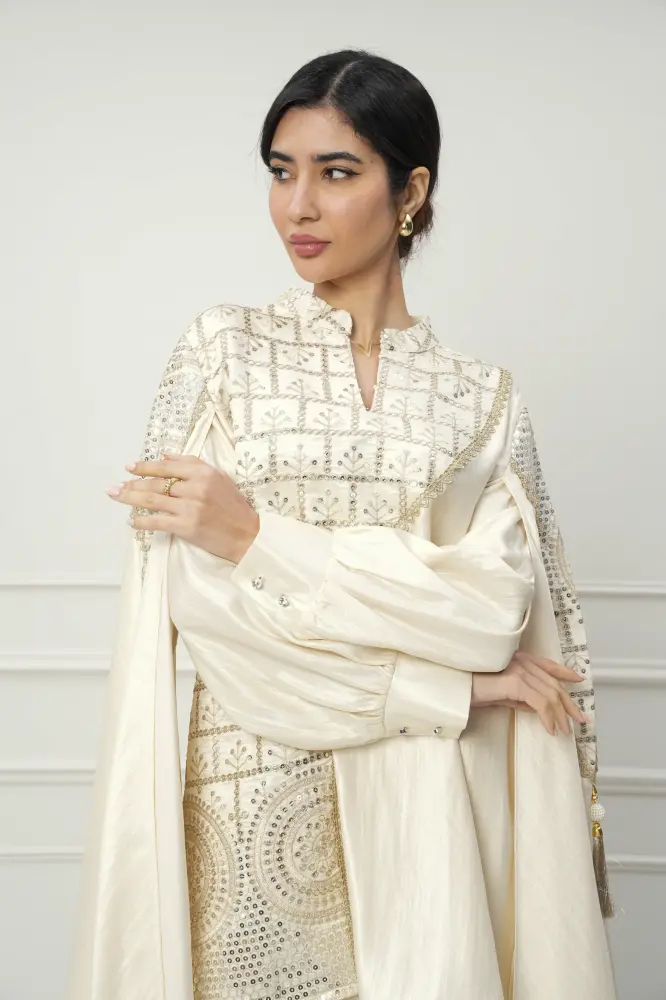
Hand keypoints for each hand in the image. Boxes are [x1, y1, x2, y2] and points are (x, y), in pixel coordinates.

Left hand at [104, 453, 259, 563]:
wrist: (247, 535)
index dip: (145, 466)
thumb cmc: (234, 506)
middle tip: (114, 486)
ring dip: (130, 498)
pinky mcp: (187, 527)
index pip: (167, 466)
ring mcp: (190, 508)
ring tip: (116, 496)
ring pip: (152, 501)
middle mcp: (195, 487)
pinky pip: (157, 522)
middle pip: (155, 484)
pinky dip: (142, 522)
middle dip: (131, 484)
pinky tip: (132, 521)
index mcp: (203, 472)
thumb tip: (165, 454)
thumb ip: (192, 463)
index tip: (129, 467)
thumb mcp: (219, 477)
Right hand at [470, 650, 588, 735]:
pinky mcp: (515, 682)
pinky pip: (540, 702)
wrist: (454, 688)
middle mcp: (521, 660)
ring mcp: (518, 669)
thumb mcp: (500, 694)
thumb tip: (538, 708)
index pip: (547, 664)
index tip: (578, 680)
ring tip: (564, 730)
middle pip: (553, 683)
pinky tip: (550, 729)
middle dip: (568, 703)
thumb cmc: (471, 689)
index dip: (564, 672)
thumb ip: (520, 697)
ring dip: (560, 715)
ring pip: (550, 694)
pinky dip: (548, 717)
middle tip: (579, 720)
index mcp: (518, 659)